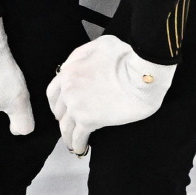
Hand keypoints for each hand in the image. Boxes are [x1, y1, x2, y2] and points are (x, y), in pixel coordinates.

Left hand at [46, 35, 175, 155]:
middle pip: (59, 111)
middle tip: (70, 125)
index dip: (57, 103)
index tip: (62, 110)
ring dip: (68, 136)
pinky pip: (78, 137)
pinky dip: (78, 145)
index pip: (54, 92)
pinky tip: (81, 149)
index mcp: (69, 71)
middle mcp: (68, 90)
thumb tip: (74, 66)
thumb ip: (82, 55)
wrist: (141, 73)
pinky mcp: (89, 121)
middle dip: (64, 118)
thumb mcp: (100, 44)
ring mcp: (77, 106)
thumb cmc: (126, 56)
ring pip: (66, 127)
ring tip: (72, 143)